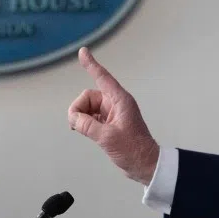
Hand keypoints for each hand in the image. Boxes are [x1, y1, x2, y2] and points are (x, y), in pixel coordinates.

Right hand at [68, 47, 159, 184]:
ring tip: (83, 131)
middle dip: (79, 109)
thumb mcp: (107, 137)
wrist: (144, 165)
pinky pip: (91, 117)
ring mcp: (112, 114)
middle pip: (89, 97)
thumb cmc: (134, 150)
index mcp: (120, 101)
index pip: (102, 78)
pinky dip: (85, 122)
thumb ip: (87, 126)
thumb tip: (74, 118)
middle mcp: (116, 104)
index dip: (91, 65)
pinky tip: (85, 132)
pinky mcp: (109, 124)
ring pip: (88, 108)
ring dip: (81, 117)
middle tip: (76, 125)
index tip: (83, 52)